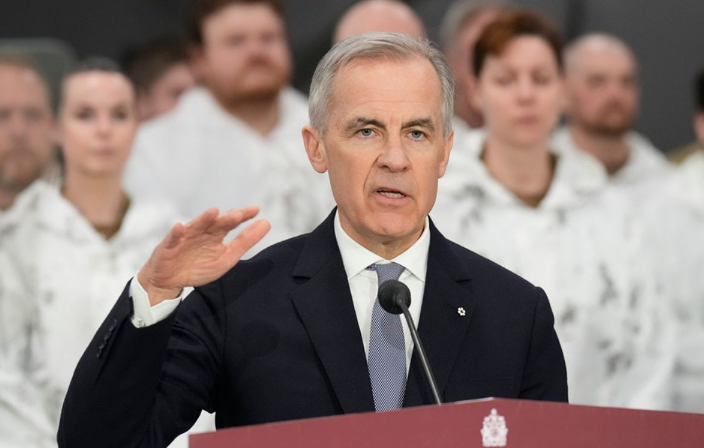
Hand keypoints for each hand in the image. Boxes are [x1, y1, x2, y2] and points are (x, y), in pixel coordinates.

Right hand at [137, 206, 269, 305]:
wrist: (169, 280)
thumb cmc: (198, 266)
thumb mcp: (226, 257)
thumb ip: (245, 241)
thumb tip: (266, 223)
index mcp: (215, 234)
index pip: (230, 222)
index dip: (242, 216)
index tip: (256, 210)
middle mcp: (201, 232)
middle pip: (215, 223)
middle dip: (226, 219)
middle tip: (238, 215)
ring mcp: (184, 238)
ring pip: (195, 227)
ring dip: (203, 220)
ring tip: (214, 213)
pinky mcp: (168, 247)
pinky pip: (172, 239)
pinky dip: (175, 233)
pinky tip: (179, 227)